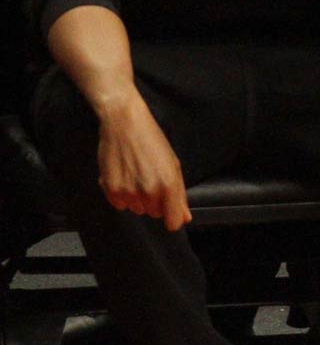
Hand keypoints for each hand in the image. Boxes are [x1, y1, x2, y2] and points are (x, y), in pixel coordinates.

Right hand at [97, 95, 190, 230]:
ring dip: (138, 198)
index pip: (173, 221)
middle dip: (156, 202)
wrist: (124, 123)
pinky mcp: (110, 189)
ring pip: (137, 209)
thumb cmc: (152, 141)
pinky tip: (124, 176)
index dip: (173, 218)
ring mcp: (128, 191)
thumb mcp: (173, 165)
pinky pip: (120, 204)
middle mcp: (149, 191)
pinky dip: (122, 195)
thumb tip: (185, 218)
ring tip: (137, 175)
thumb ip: (180, 194)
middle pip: (155, 214)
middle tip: (151, 179)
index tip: (171, 212)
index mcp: (169, 185)